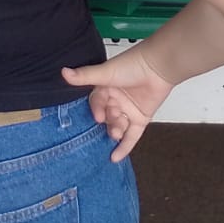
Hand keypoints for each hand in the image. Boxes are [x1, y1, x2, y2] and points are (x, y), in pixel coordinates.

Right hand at [62, 47, 173, 161]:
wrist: (159, 67)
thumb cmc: (133, 65)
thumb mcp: (106, 72)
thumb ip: (85, 76)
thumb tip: (64, 72)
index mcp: (106, 87)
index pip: (96, 103)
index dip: (97, 110)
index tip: (99, 116)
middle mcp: (116, 99)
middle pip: (106, 116)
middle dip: (109, 121)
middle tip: (114, 119)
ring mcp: (128, 110)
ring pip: (117, 126)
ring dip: (115, 131)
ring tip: (118, 131)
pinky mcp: (141, 118)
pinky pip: (131, 136)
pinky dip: (124, 147)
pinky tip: (115, 158)